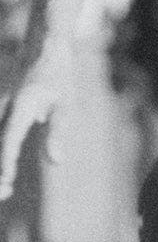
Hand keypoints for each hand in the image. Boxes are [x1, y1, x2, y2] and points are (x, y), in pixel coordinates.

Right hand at [0, 45, 70, 201]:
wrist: (44, 47)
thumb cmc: (59, 75)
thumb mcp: (66, 104)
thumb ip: (58, 132)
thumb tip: (56, 161)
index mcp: (21, 106)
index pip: (9, 139)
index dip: (5, 162)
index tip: (6, 182)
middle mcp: (6, 107)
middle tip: (4, 194)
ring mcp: (2, 107)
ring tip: (5, 189)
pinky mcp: (4, 109)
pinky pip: (1, 132)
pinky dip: (2, 150)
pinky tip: (6, 170)